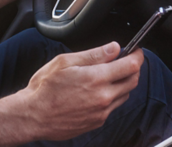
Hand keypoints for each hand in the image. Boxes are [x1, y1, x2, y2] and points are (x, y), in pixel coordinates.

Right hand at [16, 42, 142, 141]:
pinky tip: (96, 92)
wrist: (33, 116)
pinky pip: (113, 107)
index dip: (137, 55)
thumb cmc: (44, 88)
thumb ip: (93, 55)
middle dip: (132, 69)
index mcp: (96, 79)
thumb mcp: (65, 62)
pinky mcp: (97, 122)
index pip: (131, 66)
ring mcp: (102, 112)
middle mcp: (103, 97)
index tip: (136, 51)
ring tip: (106, 76)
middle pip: (133, 81)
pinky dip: (111, 97)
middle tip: (124, 61)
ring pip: (125, 95)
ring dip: (122, 84)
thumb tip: (114, 48)